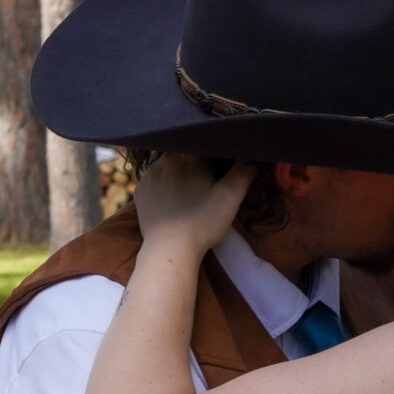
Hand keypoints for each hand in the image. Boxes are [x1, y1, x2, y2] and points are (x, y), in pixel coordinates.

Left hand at [133, 154, 253, 255]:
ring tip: (188, 192)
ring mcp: (150, 175)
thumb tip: (253, 157)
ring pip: (168, 166)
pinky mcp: (140, 191)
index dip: (214, 155)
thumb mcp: (231, 197)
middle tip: (205, 181)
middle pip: (185, 153)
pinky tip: (172, 200)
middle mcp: (166, 158)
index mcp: (190, 155)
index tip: (220, 167)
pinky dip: (163, 187)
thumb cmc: (203, 222)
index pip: (204, 144)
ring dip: (178, 174)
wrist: (170, 249)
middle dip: (195, 163)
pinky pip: (155, 181)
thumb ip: (244, 173)